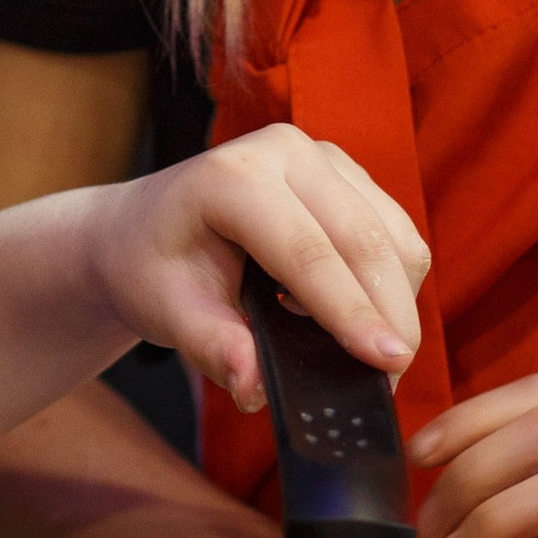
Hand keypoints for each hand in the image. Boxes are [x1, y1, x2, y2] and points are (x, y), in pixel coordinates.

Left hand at [82, 124, 427, 414]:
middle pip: (364, 240)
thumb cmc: (151, 269)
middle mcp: (284, 150)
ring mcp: (321, 156)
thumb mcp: (166, 313)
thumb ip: (212, 348)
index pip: (306, 252)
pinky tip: (348, 310)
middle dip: (388, 317)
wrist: (141, 230)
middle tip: (387, 383)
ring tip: (354, 350)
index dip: (351, 311)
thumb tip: (255, 387)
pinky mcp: (348, 175)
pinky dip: (390, 283)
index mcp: (231, 177)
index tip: (388, 365)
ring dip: (394, 302)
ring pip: (393, 237)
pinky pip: (396, 234)